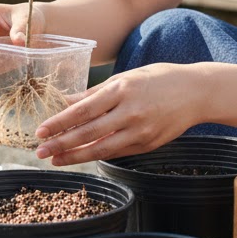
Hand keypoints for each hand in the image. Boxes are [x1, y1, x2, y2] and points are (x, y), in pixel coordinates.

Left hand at [33, 62, 205, 165]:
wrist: (196, 92)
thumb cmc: (159, 79)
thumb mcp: (126, 77)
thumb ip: (96, 92)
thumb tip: (66, 102)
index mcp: (123, 90)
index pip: (83, 110)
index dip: (60, 122)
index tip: (40, 131)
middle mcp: (130, 112)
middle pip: (88, 132)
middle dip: (61, 143)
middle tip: (40, 151)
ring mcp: (141, 131)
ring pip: (101, 149)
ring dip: (75, 156)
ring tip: (55, 160)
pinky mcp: (148, 145)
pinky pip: (117, 152)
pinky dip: (97, 155)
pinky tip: (81, 156)